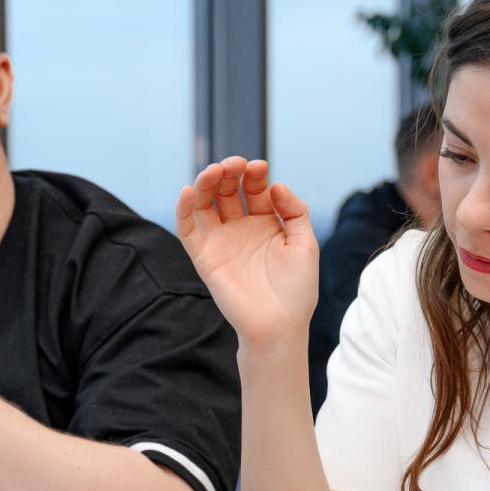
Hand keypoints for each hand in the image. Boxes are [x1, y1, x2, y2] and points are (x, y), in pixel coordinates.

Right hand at [175, 156, 319, 349]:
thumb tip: (275, 184)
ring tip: (214, 171)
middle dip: (229, 172)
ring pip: (205, 203)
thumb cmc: (296, 290)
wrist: (279, 327)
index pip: (255, 188)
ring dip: (206, 182)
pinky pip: (187, 230)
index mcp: (267, 223)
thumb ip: (295, 211)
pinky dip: (184, 209)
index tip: (260, 166)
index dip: (255, 174)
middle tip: (234, 164)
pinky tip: (189, 191)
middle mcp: (241, 229)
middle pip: (228, 190)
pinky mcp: (204, 257)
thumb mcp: (305, 244)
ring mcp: (221, 242)